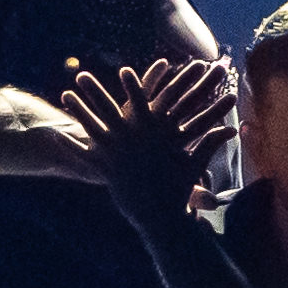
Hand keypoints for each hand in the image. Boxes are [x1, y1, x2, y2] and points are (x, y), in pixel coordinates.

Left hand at [67, 60, 225, 232]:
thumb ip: (210, 144)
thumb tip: (231, 130)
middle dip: (95, 91)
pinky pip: (85, 156)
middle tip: (83, 74)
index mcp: (151, 137)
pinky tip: (56, 136)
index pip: (141, 106)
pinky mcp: (106, 172)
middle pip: (108, 111)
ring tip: (65, 94)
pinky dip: (71, 146)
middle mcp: (130, 142)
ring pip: (92, 128)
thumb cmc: (178, 190)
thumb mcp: (194, 165)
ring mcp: (116, 157)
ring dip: (78, 111)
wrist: (161, 218)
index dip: (133, 86)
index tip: (124, 70)